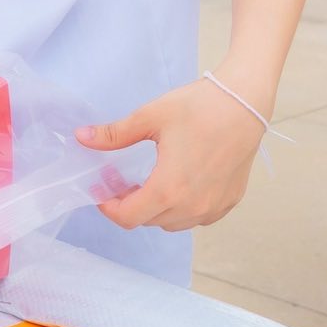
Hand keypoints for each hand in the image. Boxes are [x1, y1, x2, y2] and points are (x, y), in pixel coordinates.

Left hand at [75, 75, 269, 231]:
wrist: (245, 104)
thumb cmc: (199, 108)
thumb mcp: (149, 118)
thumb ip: (114, 135)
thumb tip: (81, 137)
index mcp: (169, 189)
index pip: (128, 217)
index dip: (109, 208)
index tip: (101, 191)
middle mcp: (192, 206)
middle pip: (149, 221)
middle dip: (130, 205)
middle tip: (120, 181)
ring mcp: (213, 207)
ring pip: (173, 223)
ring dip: (155, 209)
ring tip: (147, 183)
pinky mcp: (229, 202)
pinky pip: (197, 217)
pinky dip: (181, 208)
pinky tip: (177, 184)